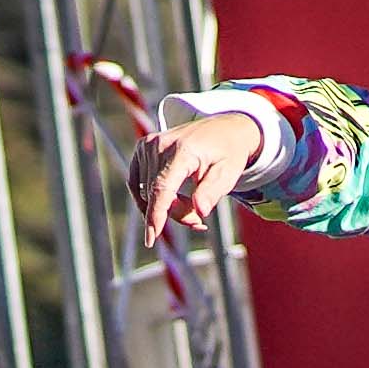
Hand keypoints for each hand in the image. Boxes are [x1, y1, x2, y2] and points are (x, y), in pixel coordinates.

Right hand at [126, 109, 271, 249]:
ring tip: (190, 204)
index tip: (151, 239)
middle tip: (198, 221)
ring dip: (166, 206)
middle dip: (176, 214)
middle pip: (157, 196)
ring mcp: (148, 145)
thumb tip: (200, 211)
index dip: (156, 215)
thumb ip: (212, 192)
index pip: (163, 188)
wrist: (223, 129)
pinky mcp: (143, 148)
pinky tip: (173, 199)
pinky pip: (139, 184)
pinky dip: (153, 197)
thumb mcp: (228, 174)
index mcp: (183, 150)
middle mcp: (160, 145)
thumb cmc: (227, 153)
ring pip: (147, 193)